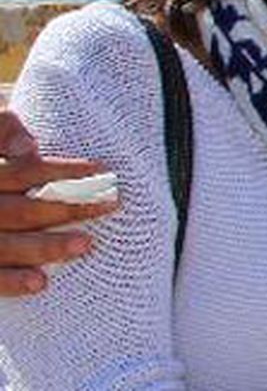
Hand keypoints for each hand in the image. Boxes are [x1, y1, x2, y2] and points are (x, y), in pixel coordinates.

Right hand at [0, 111, 116, 294]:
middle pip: (19, 210)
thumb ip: (1, 129)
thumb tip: (30, 149)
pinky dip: (8, 281)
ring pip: (2, 245)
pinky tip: (40, 283)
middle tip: (110, 205)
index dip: (62, 171)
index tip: (102, 170)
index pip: (23, 172)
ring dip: (43, 247)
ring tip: (85, 244)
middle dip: (66, 209)